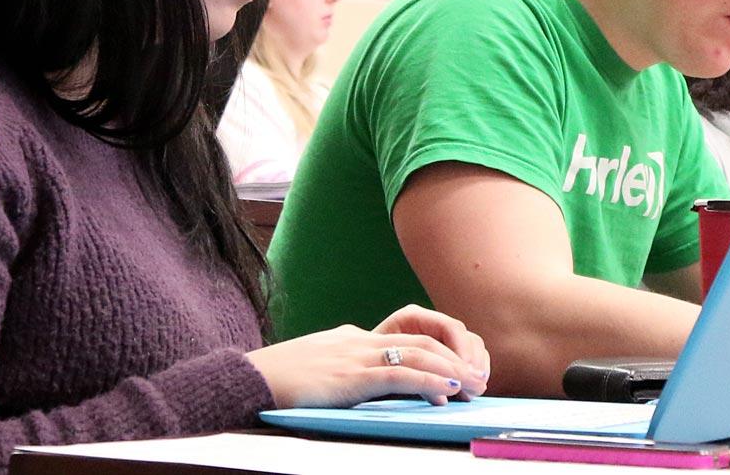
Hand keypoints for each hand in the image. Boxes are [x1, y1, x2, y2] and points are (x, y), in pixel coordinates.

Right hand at [245, 306, 488, 408]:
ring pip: (417, 354)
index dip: (439, 352)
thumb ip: (345, 369)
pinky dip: (427, 381)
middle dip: (455, 359)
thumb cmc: (278, 380)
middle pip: (421, 341)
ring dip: (451, 370)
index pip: (406, 337)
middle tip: (480, 379)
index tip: (459, 370)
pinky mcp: (350, 376)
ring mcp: (355, 356)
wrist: (250, 379)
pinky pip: (398, 375)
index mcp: (352, 338)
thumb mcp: (318, 368)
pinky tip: (446, 391)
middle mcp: (359, 341)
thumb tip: (369, 381)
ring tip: (474, 386)